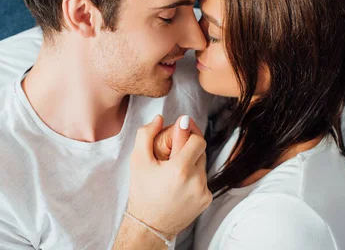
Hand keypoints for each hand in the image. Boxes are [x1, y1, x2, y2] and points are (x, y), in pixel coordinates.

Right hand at [127, 115, 211, 238]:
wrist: (150, 225)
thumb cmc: (142, 191)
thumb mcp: (137, 160)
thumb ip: (146, 134)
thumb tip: (160, 118)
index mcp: (180, 170)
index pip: (197, 139)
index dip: (188, 133)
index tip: (179, 130)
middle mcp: (196, 181)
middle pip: (200, 150)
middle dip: (187, 146)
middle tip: (171, 150)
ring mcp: (203, 192)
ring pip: (202, 163)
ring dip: (190, 161)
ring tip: (172, 169)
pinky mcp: (206, 199)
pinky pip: (203, 178)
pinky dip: (193, 176)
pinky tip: (178, 182)